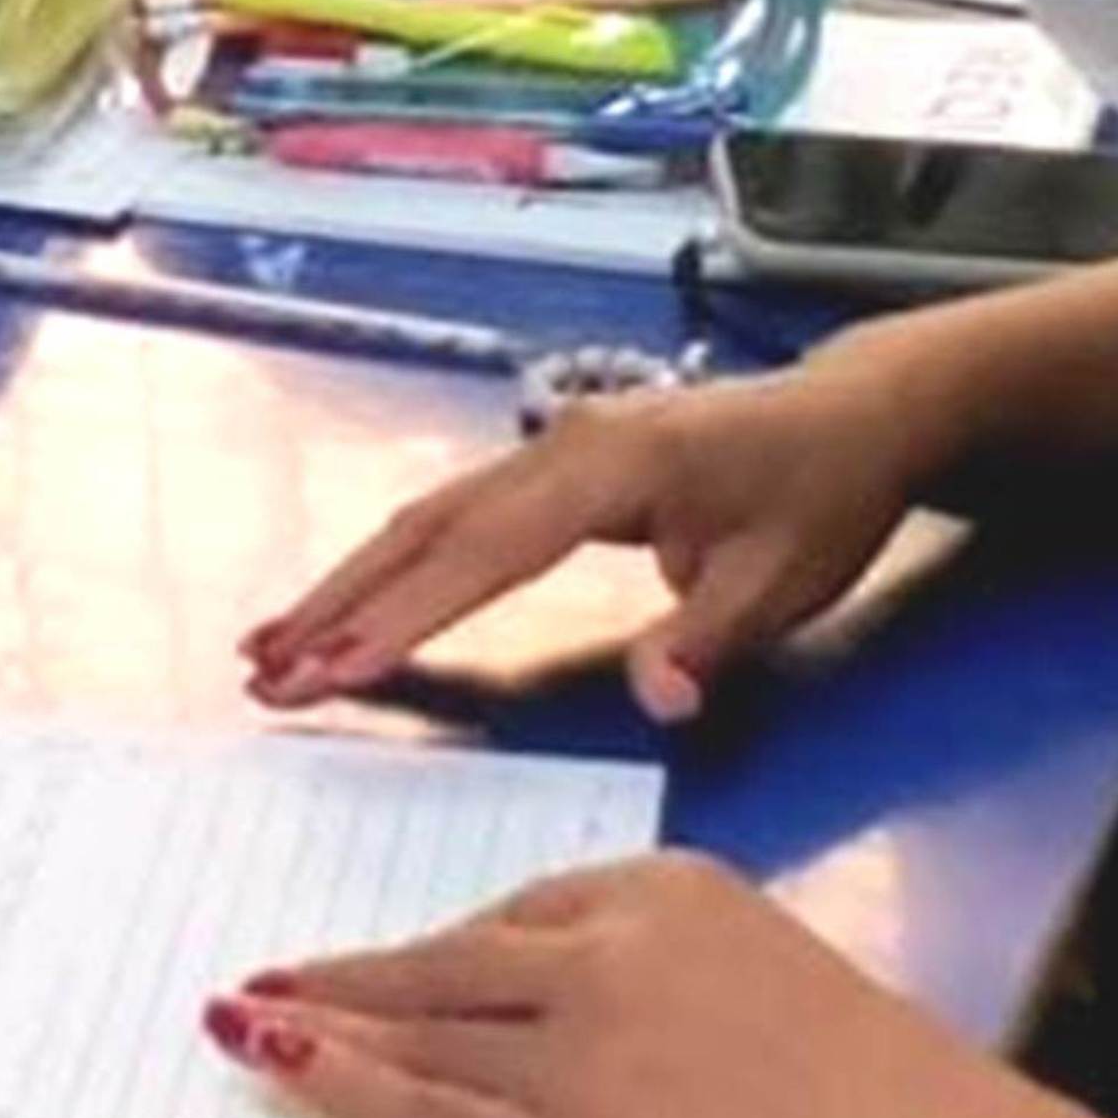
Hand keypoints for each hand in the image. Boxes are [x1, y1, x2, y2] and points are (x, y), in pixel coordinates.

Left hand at [208, 861, 1072, 1117]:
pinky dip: (344, 1090)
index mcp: (666, 894)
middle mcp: (605, 957)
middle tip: (272, 976)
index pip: (522, 917)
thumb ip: (671, 993)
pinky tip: (286, 1068)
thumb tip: (591, 1038)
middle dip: (350, 975)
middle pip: (447, 964)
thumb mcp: (771, 982)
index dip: (440, 953)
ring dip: (321, 1025)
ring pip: (420, 1035)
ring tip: (249, 1019)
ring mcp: (575, 1056)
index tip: (388, 968)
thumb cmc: (891, 1103)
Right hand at [242, 350, 948, 723]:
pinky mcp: (550, 468)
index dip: (408, 615)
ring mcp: (548, 449)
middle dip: (341, 604)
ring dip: (346, 586)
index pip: (488, 553)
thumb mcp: (785, 579)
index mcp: (610, 468)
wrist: (853, 414)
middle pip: (426, 528)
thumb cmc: (822, 495)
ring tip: (270, 649)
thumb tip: (659, 702)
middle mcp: (560, 447)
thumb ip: (710, 640)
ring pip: (425, 520)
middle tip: (264, 672)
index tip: (335, 668)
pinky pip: (452, 520)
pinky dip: (389, 566)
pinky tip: (345, 609)